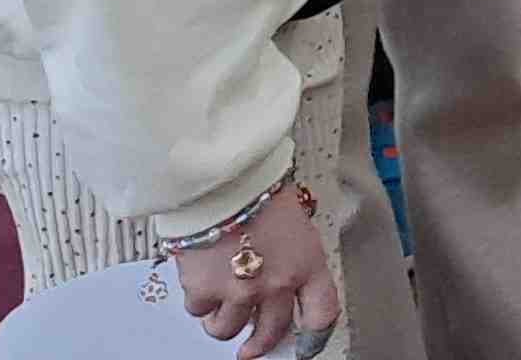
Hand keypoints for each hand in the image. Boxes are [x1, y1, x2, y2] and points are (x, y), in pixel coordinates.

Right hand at [169, 179, 332, 358]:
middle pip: (271, 332)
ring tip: (219, 299)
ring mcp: (240, 292)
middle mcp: (277, 284)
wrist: (222, 178)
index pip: (322, 315)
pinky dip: (198, 299)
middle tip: (250, 347)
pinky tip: (201, 277)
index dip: (314, 338)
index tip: (306, 347)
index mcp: (307, 264)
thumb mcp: (293, 220)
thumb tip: (280, 271)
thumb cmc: (259, 189)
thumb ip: (290, 255)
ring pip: (227, 329)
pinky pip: (199, 311)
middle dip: (259, 343)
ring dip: (222, 319)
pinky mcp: (204, 291)